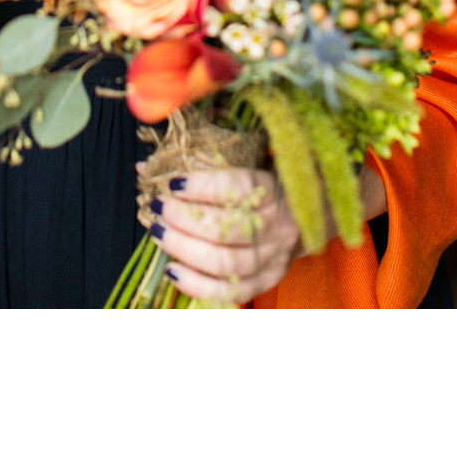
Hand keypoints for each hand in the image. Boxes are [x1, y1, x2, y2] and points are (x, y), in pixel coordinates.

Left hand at [145, 159, 387, 303]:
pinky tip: (172, 271)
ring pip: (226, 261)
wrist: (312, 213)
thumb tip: (144, 169)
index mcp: (275, 189)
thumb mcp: (246, 166)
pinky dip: (198, 285)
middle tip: (158, 208)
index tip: (172, 182)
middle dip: (184, 219)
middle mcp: (278, 225)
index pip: (238, 188)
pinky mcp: (268, 279)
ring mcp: (274, 256)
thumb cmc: (266, 186)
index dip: (201, 186)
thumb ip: (201, 165)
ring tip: (159, 234)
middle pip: (227, 228)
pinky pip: (231, 291)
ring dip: (185, 249)